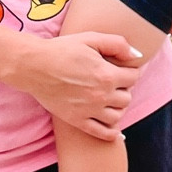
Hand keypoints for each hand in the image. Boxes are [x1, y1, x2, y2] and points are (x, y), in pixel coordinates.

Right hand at [13, 31, 141, 142]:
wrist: (34, 65)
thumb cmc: (61, 49)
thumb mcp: (90, 38)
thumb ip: (117, 44)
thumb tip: (137, 56)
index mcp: (107, 75)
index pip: (133, 77)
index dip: (129, 71)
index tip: (122, 69)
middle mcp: (101, 95)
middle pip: (127, 98)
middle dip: (124, 89)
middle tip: (114, 83)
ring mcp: (89, 110)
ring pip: (118, 116)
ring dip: (118, 108)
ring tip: (110, 100)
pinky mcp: (77, 120)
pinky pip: (102, 133)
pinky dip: (112, 133)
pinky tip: (114, 129)